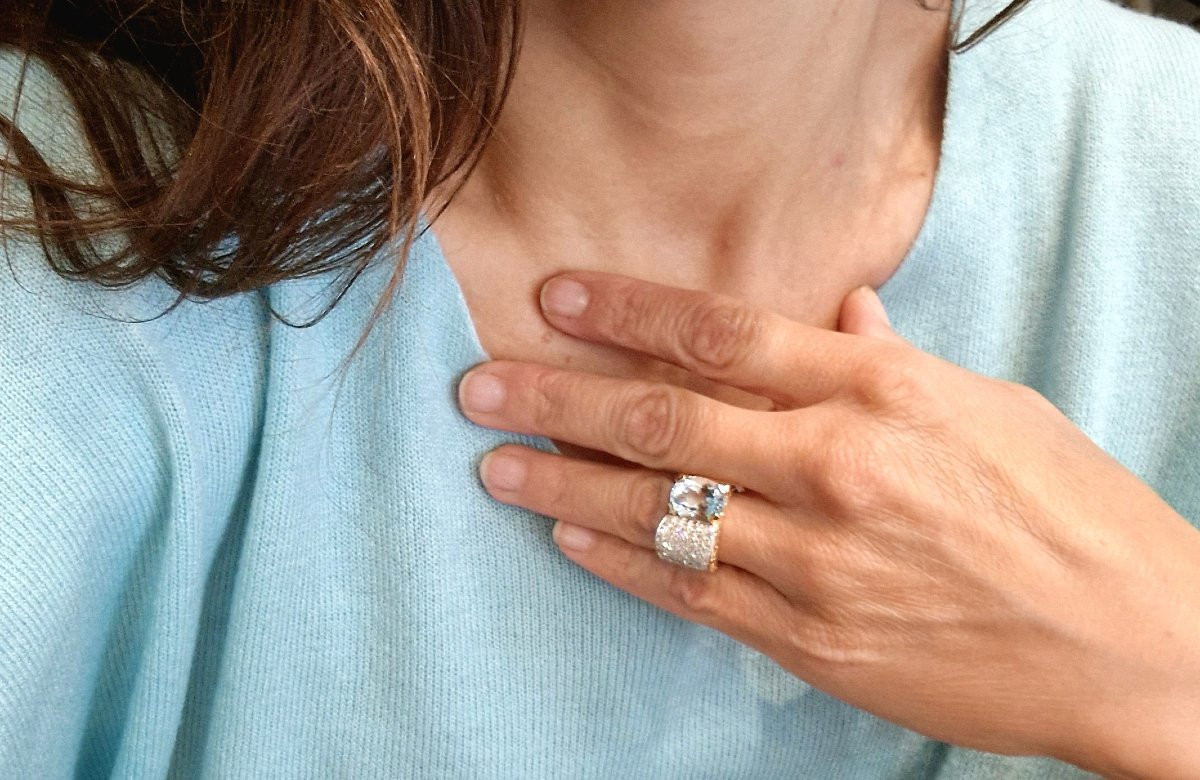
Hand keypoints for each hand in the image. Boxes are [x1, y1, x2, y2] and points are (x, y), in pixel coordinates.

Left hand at [456, 272, 1199, 777]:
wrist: (1134, 644)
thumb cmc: (1071, 512)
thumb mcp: (989, 407)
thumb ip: (892, 362)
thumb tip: (836, 313)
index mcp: (881, 392)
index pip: (722, 332)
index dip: (627, 312)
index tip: (555, 298)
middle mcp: (835, 467)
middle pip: (663, 421)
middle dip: (557, 398)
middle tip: (481, 385)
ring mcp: (818, 559)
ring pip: (660, 512)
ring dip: (563, 486)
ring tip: (496, 465)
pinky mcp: (813, 638)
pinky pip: (694, 593)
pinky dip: (623, 563)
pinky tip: (568, 539)